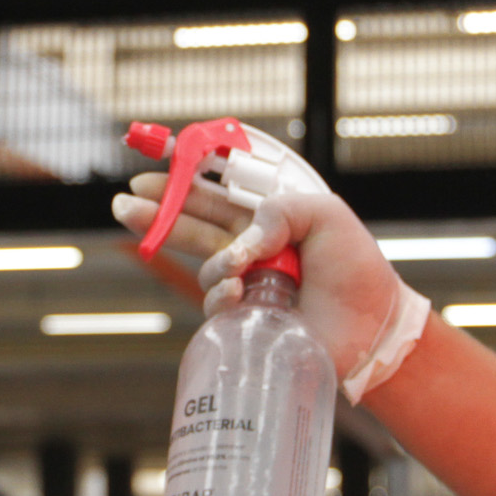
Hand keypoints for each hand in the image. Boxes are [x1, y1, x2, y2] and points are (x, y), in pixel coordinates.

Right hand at [114, 180, 412, 386]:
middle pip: (193, 224)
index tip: (148, 171)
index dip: (180, 181)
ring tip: (235, 273)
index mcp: (268, 217)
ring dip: (212, 265)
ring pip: (204, 266)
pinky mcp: (246, 318)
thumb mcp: (327, 215)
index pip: (216, 192)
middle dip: (157, 213)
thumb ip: (278, 210)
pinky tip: (239, 295)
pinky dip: (222, 297)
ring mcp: (247, 283)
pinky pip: (216, 303)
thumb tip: (240, 240)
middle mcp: (252, 247)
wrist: (373, 325)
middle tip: (123, 205)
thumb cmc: (356, 267)